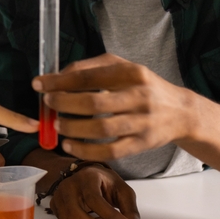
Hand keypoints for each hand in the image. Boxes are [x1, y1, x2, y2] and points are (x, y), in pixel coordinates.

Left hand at [33, 54, 197, 160]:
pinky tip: (70, 145)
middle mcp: (139, 96)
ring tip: (57, 126)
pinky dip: (86, 151)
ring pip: (101, 129)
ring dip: (73, 128)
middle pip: (93, 103)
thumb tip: (56, 76)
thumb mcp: (122, 67)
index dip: (59, 82)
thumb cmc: (143, 86)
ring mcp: (142, 122)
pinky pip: (110, 152)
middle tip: (48, 104)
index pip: (88, 77)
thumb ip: (90, 68)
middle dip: (64, 104)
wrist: (180, 112)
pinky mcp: (142, 144)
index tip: (39, 84)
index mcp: (131, 73)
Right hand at [48, 163, 142, 218]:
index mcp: (86, 177)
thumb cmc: (105, 183)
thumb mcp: (122, 191)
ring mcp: (59, 196)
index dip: (110, 215)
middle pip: (76, 213)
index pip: (94, 199)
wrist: (87, 175)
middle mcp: (68, 186)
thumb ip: (130, 211)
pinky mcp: (55, 206)